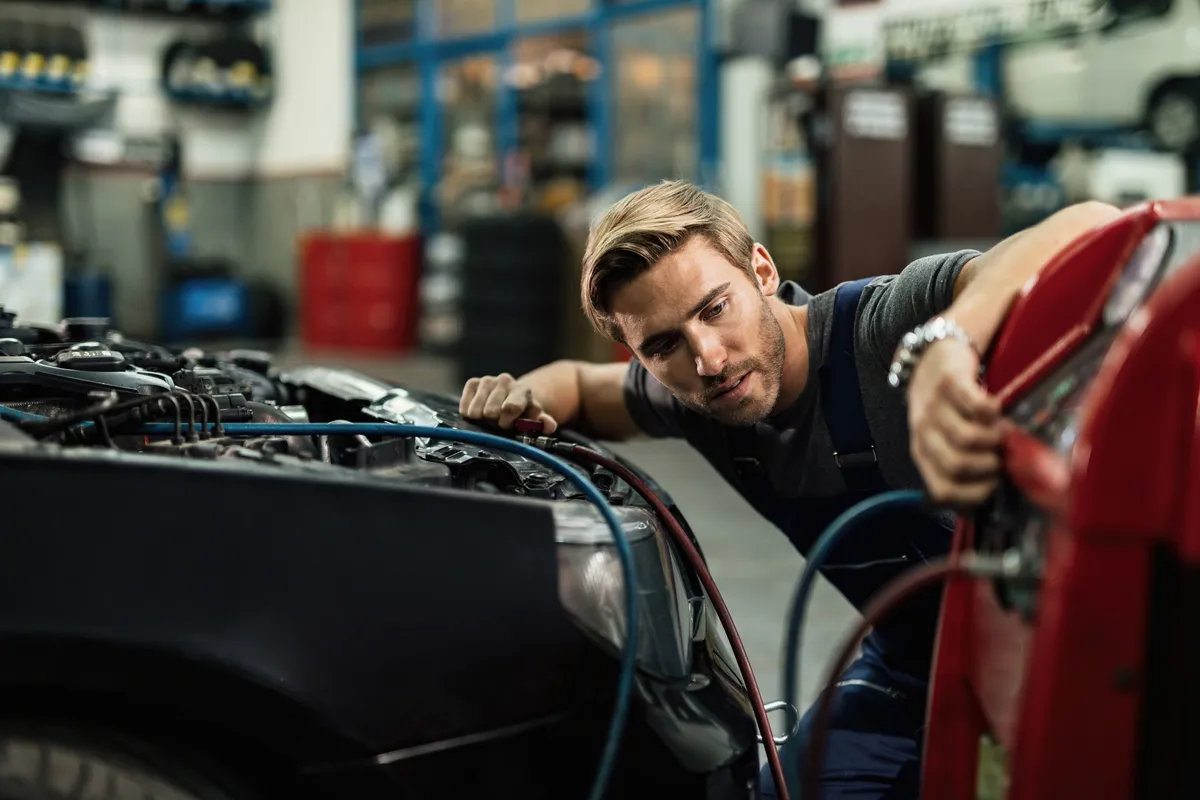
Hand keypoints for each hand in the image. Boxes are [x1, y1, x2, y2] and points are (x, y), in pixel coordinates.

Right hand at [459, 373, 558, 432]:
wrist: (511, 397)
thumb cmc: (522, 412)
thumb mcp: (534, 419)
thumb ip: (543, 423)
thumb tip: (549, 425)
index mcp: (523, 390)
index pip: (510, 407)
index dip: (506, 421)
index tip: (507, 426)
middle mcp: (506, 381)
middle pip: (490, 411)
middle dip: (494, 421)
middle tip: (499, 422)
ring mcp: (488, 380)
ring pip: (476, 410)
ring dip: (481, 419)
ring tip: (490, 417)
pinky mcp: (473, 382)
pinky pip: (465, 405)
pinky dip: (469, 413)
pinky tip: (479, 412)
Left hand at [906, 338, 1004, 506]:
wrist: (931, 359)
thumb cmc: (947, 408)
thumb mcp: (945, 438)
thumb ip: (964, 462)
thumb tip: (1000, 490)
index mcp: (922, 453)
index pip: (943, 490)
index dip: (975, 494)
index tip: (997, 485)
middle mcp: (923, 432)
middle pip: (957, 465)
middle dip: (989, 466)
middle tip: (1004, 456)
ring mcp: (933, 407)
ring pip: (966, 438)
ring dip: (994, 439)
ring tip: (1004, 433)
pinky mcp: (949, 382)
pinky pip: (975, 406)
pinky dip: (993, 412)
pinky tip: (998, 410)